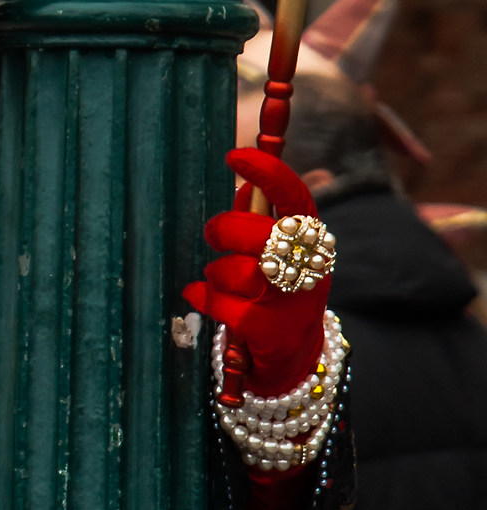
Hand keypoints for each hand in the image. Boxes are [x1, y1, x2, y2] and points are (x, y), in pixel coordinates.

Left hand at [183, 148, 330, 397]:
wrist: (296, 354)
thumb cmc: (277, 290)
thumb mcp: (276, 251)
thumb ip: (257, 218)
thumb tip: (243, 183)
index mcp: (310, 238)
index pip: (295, 196)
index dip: (268, 173)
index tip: (234, 155)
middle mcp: (308, 266)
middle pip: (259, 233)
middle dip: (224, 230)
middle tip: (214, 236)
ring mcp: (292, 301)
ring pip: (238, 272)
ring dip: (216, 273)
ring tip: (219, 279)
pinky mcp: (271, 330)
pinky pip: (223, 305)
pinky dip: (204, 299)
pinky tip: (199, 297)